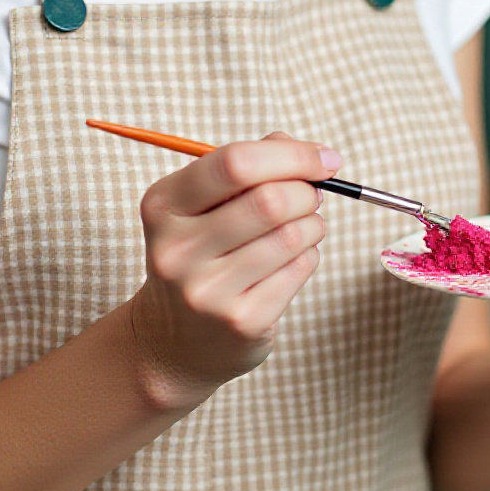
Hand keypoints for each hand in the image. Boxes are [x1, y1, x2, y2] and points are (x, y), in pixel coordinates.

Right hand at [131, 134, 337, 404]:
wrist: (174, 340)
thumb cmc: (200, 254)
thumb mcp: (202, 204)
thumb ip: (248, 165)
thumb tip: (306, 150)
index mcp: (163, 206)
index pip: (234, 163)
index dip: (292, 155)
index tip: (326, 158)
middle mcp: (178, 250)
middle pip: (269, 200)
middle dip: (307, 191)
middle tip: (312, 194)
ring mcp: (208, 291)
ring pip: (292, 236)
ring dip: (313, 224)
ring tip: (303, 227)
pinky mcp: (242, 321)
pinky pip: (300, 269)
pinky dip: (309, 255)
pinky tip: (291, 259)